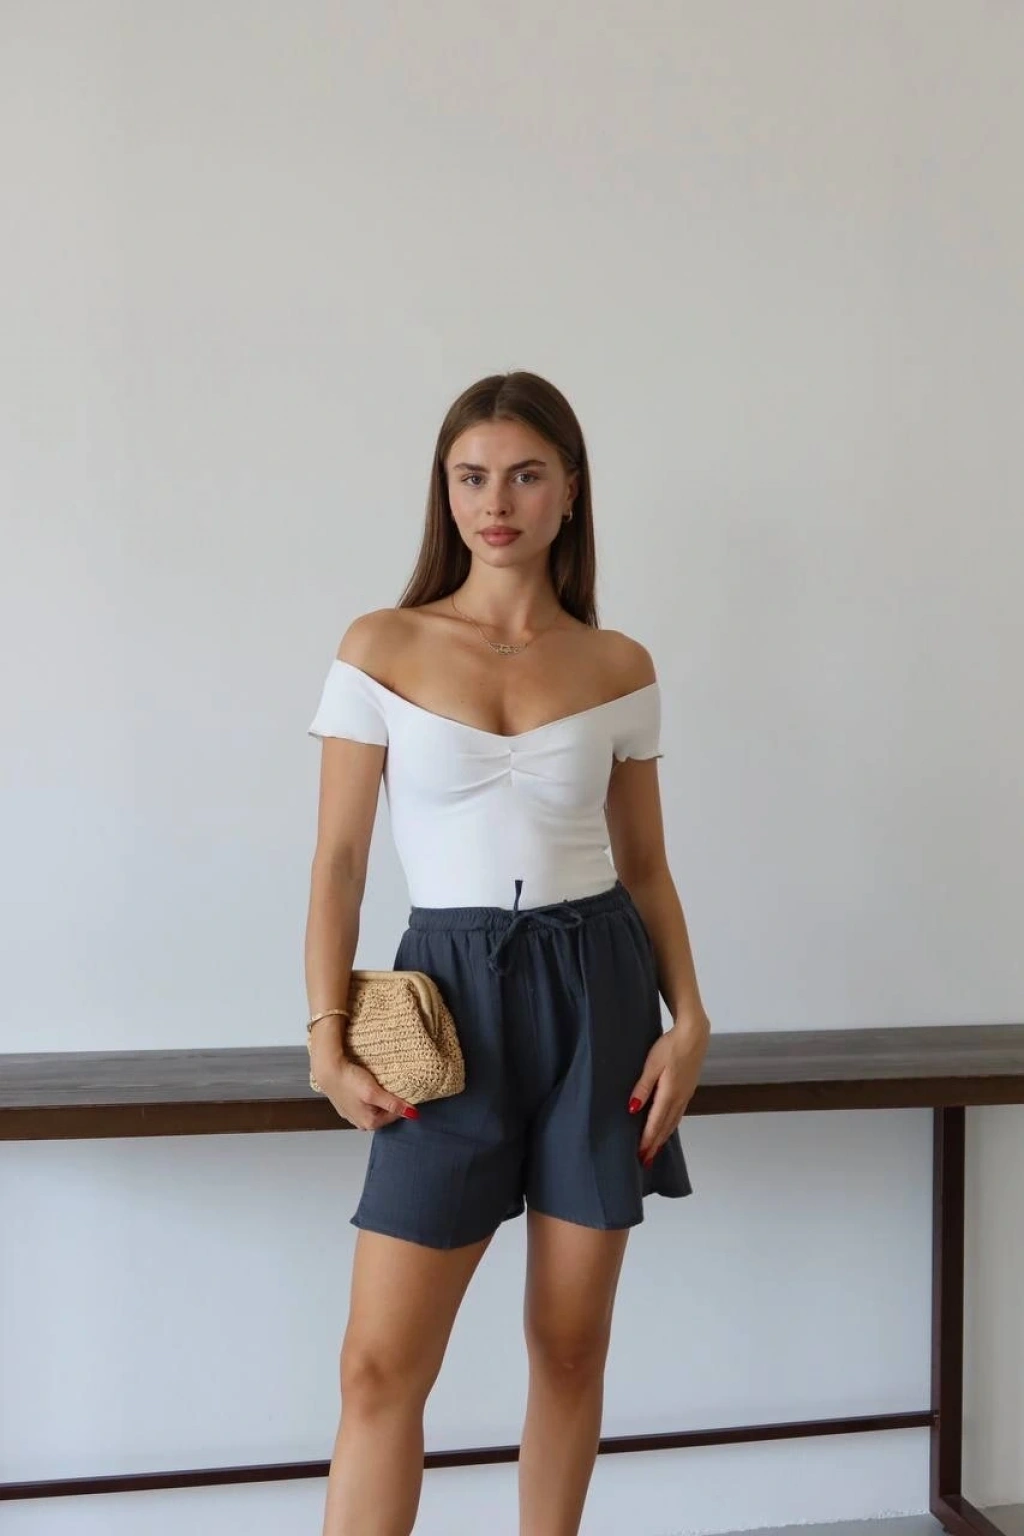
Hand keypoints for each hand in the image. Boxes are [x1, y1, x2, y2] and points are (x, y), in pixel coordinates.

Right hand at [318, 1057, 419, 1130]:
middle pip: (385, 1112)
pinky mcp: (347, 1106)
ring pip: (374, 1107)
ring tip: (376, 1084)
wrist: (327, 1070)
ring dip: (378, 1097)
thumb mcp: (374, 1093)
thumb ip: (393, 1105)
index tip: (402, 1090)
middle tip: (388, 1085)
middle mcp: (361, 1123)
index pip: (396, 1115)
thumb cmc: (348, 1081)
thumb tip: (412, 1114)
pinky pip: (364, 1103)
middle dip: (389, 1100)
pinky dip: (367, 1096)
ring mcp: (353, 1115)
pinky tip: (365, 1085)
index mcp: (370, 1123)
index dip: (401, 1102)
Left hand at [630, 1014, 709, 1164]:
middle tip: (645, 1160)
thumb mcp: (652, 1064)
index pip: (656, 1123)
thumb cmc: (671, 1046)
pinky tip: (666, 1128)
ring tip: (654, 1150)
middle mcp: (679, 1098)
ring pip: (673, 1122)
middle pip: (665, 1127)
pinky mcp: (688, 1090)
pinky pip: (678, 1114)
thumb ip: (643, 1087)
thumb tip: (633, 1109)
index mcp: (669, 1093)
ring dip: (663, 1137)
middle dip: (655, 1144)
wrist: (695, 1034)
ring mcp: (686, 1095)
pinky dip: (671, 1126)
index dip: (648, 1140)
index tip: (640, 1155)